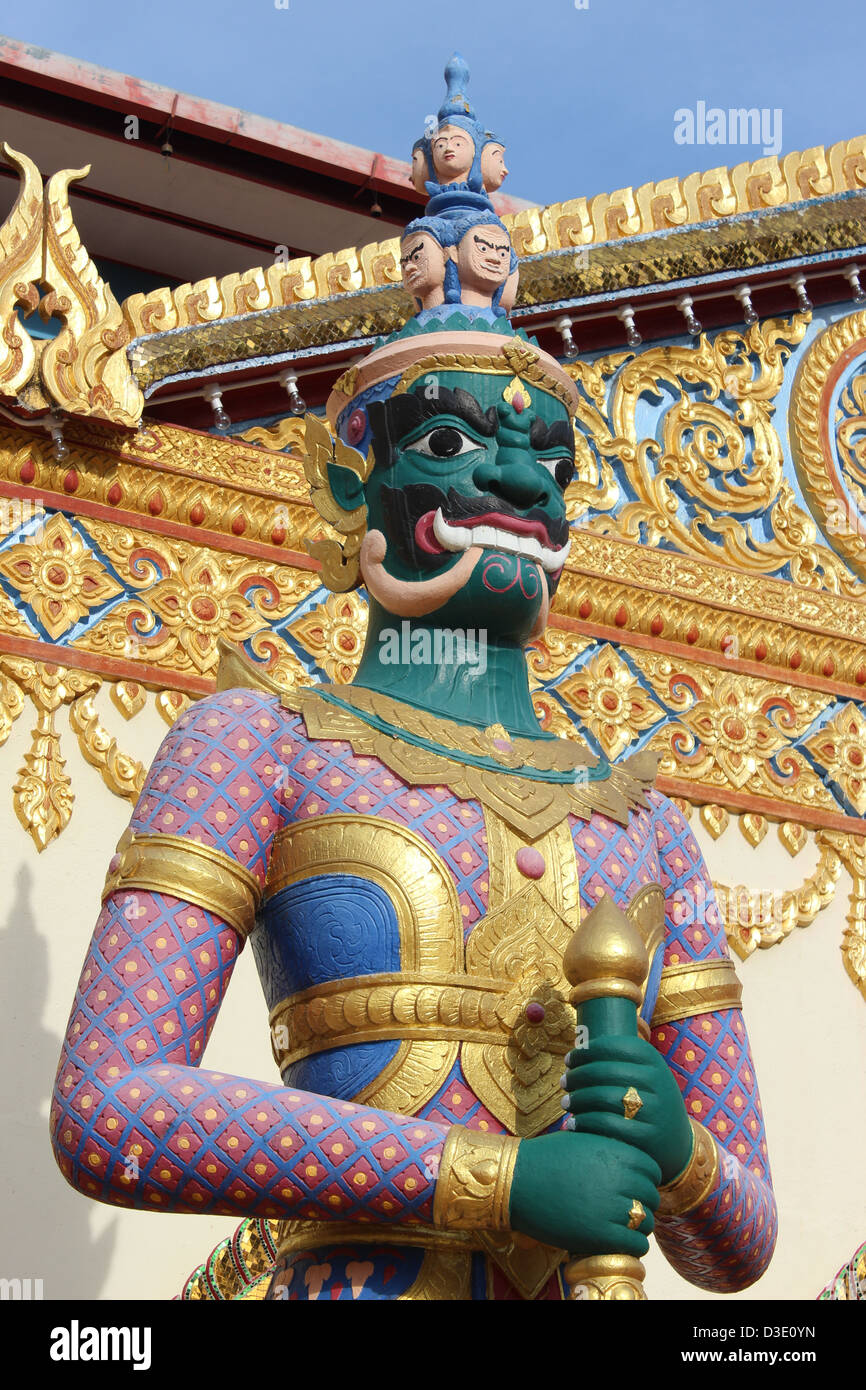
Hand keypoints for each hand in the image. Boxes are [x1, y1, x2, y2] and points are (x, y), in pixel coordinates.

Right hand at [509, 1129, 659, 1257]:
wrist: (516, 1180)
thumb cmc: (546, 1157)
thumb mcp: (583, 1139)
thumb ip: (611, 1148)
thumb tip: (632, 1162)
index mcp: (617, 1152)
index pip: (653, 1170)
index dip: (645, 1180)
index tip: (633, 1187)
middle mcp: (619, 1177)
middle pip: (652, 1196)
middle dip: (642, 1203)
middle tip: (627, 1209)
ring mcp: (611, 1207)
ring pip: (647, 1222)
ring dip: (639, 1226)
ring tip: (623, 1227)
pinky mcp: (600, 1234)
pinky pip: (636, 1244)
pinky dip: (634, 1246)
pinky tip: (621, 1243)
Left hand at [561, 1034, 692, 1184]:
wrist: (678, 1144)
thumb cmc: (649, 1102)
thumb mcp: (645, 1076)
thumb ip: (619, 1062)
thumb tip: (576, 1049)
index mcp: (653, 1061)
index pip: (614, 1046)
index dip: (587, 1051)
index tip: (569, 1059)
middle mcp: (657, 1082)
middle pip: (605, 1072)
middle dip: (577, 1076)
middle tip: (564, 1082)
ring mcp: (654, 1110)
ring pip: (604, 1098)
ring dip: (578, 1099)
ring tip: (566, 1103)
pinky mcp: (648, 1137)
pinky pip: (608, 1125)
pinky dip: (585, 1123)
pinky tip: (573, 1124)